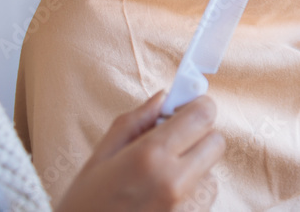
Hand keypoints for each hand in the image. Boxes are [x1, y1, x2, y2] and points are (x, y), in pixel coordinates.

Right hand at [54, 92, 225, 211]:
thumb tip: (163, 98)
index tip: (184, 111)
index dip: (196, 107)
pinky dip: (191, 193)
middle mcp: (175, 181)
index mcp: (150, 157)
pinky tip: (161, 202)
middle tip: (170, 145)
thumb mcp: (98, 160)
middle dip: (198, 136)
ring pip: (211, 170)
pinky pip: (205, 197)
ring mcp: (187, 206)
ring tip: (158, 182)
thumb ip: (134, 122)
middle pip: (215, 140)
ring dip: (194, 168)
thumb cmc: (83, 208)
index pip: (203, 115)